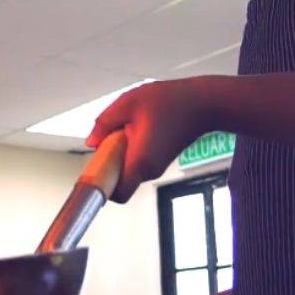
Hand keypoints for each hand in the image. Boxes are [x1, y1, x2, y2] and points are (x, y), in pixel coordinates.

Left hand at [85, 79, 206, 202]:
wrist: (204, 103)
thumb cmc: (169, 100)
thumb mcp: (128, 103)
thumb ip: (105, 123)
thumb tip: (91, 142)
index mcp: (140, 161)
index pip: (117, 194)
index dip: (102, 186)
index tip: (96, 167)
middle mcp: (149, 171)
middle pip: (119, 183)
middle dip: (108, 165)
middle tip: (110, 138)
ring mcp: (156, 169)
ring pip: (127, 172)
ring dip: (118, 156)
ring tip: (127, 128)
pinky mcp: (159, 162)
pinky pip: (136, 164)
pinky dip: (129, 152)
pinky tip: (136, 129)